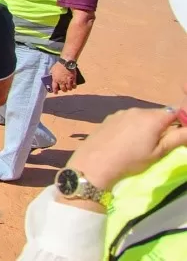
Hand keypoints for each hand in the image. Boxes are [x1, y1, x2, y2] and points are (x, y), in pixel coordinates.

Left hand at [50, 62, 76, 93]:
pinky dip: (74, 87)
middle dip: (63, 90)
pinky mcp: (73, 79)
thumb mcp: (53, 69)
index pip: (55, 88)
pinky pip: (74, 86)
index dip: (55, 91)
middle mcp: (61, 81)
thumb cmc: (58, 65)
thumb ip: (52, 74)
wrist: (66, 62)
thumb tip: (51, 76)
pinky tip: (73, 86)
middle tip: (64, 89)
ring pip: (69, 88)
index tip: (56, 93)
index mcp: (55, 79)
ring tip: (69, 88)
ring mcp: (68, 81)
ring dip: (69, 89)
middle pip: (63, 89)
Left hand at [67, 106, 186, 190]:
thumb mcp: (158, 152)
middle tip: (160, 143)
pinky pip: (128, 118)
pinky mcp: (109, 118)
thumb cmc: (131, 160)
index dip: (181, 119)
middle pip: (158, 113)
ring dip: (147, 125)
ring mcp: (121, 112)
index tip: (179, 132)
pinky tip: (126, 140)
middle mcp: (137, 110)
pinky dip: (132, 126)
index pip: (175, 110)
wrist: (95, 163)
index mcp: (152, 118)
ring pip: (142, 116)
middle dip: (163, 125)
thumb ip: (177, 138)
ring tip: (141, 144)